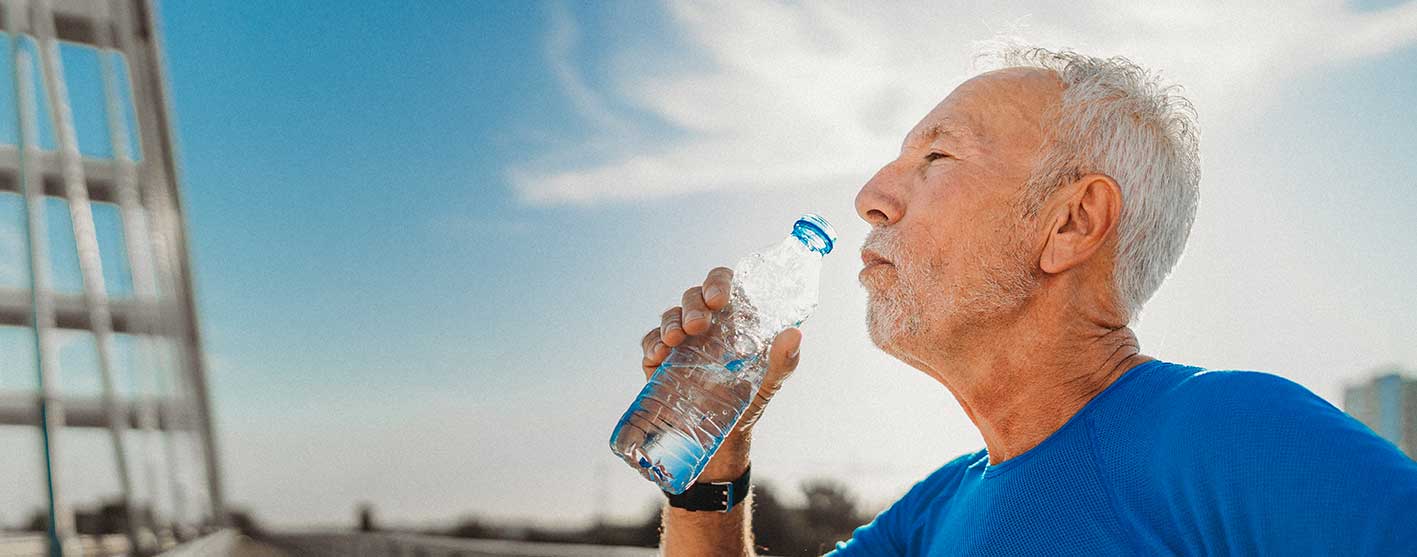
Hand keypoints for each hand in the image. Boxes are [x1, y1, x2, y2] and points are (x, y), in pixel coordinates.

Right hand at [639, 266, 803, 480]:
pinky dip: (652, 344)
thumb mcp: (770, 382)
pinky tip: (659, 355)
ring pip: (670, 315)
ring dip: (671, 322)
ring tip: (675, 339)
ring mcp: (681, 341)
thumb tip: (795, 334)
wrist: (722, 442)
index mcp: (732, 319)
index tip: (719, 298)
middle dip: (693, 305)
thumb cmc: (749, 401)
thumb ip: (784, 360)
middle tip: (699, 325)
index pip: (723, 284)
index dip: (718, 282)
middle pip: (694, 297)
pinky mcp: (660, 361)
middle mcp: (706, 325)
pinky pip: (651, 342)